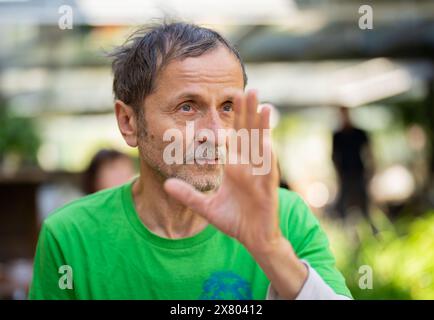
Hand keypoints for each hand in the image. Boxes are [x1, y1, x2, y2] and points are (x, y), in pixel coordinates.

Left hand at [164, 89, 279, 252]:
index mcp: (234, 167)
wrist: (253, 238)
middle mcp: (248, 167)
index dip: (229, 120)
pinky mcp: (268, 188)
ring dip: (261, 126)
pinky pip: (268, 169)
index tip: (222, 101)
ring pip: (261, 146)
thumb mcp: (206, 207)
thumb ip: (188, 195)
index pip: (232, 138)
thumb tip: (166, 184)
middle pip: (248, 134)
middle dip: (247, 113)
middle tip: (245, 89)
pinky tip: (266, 139)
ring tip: (261, 104)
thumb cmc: (234, 220)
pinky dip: (267, 155)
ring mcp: (259, 175)